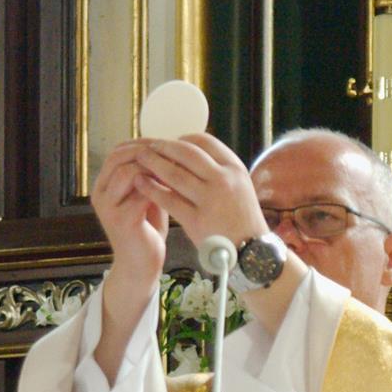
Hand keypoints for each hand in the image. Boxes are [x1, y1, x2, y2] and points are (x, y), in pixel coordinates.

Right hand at [90, 140, 169, 288]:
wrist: (141, 266)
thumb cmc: (146, 230)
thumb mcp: (145, 196)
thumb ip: (148, 176)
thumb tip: (165, 150)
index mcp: (104, 185)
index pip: (117, 151)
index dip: (142, 143)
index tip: (166, 143)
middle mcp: (100, 193)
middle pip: (119, 157)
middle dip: (147, 151)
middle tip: (172, 154)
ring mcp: (108, 207)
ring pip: (127, 172)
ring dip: (153, 168)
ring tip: (173, 171)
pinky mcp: (121, 221)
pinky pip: (140, 194)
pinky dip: (159, 188)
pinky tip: (174, 190)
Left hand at [135, 135, 267, 246]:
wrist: (251, 252)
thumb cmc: (241, 219)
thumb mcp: (239, 186)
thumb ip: (218, 170)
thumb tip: (188, 153)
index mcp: (235, 169)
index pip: (205, 141)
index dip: (182, 139)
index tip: (170, 142)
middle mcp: (224, 180)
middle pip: (186, 153)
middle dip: (163, 147)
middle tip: (148, 146)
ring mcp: (211, 200)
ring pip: (175, 174)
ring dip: (153, 164)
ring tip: (139, 160)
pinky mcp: (197, 220)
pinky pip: (168, 199)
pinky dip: (151, 189)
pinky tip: (141, 184)